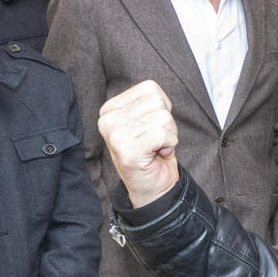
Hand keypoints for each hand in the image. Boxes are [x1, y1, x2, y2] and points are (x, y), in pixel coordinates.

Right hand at [98, 80, 181, 206]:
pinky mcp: (127, 151)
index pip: (150, 88)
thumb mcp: (147, 119)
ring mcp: (115, 136)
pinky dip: (169, 144)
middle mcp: (108, 120)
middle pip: (158, 102)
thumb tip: (158, 95)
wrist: (152, 187)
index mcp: (110, 109)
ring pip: (163, 117)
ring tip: (156, 147)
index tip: (152, 126)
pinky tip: (157, 154)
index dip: (162, 107)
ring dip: (169, 134)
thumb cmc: (152, 151)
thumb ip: (150, 102)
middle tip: (156, 140)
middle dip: (167, 122)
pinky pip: (163, 134)